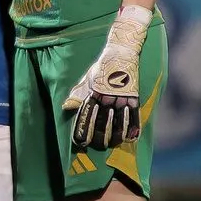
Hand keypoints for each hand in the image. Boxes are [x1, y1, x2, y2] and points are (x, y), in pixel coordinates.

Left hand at [63, 6, 150, 148]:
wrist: (121, 53)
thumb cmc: (101, 67)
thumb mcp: (87, 79)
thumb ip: (78, 95)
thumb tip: (66, 108)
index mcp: (93, 94)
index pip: (86, 117)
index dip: (83, 131)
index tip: (80, 142)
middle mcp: (107, 98)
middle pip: (102, 124)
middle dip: (98, 137)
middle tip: (96, 146)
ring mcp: (122, 99)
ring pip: (118, 123)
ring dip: (114, 137)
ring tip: (110, 145)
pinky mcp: (134, 98)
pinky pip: (134, 116)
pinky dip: (132, 128)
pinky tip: (130, 138)